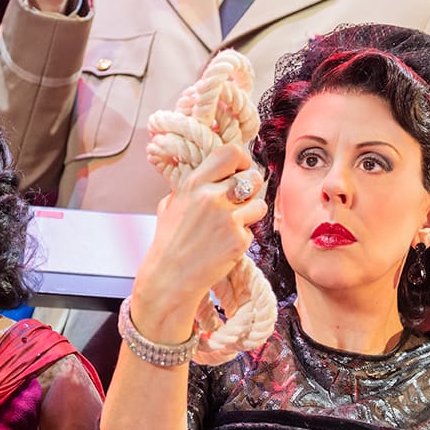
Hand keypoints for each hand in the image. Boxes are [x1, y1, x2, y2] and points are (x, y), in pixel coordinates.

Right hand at [129, 144, 268, 342]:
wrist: (169, 277)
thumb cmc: (170, 241)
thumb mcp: (172, 203)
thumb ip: (194, 185)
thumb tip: (214, 169)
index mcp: (195, 183)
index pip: (231, 152)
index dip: (242, 159)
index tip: (239, 170)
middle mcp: (212, 197)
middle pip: (254, 176)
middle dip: (251, 187)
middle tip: (240, 199)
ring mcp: (227, 219)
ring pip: (260, 204)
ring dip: (250, 213)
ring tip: (231, 224)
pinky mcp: (238, 240)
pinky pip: (253, 231)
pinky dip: (242, 237)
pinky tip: (224, 245)